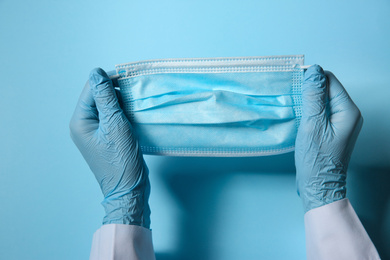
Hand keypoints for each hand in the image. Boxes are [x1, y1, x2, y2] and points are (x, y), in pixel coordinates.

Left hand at [69, 68, 150, 227]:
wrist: (129, 188)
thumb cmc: (121, 160)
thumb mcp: (115, 125)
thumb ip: (106, 97)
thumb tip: (96, 72)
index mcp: (80, 122)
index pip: (91, 90)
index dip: (109, 80)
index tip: (129, 76)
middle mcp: (83, 125)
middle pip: (98, 97)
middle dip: (116, 90)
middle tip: (135, 89)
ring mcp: (95, 132)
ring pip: (107, 107)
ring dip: (121, 101)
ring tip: (137, 100)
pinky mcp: (106, 137)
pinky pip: (112, 117)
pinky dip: (123, 112)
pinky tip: (134, 111)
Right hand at [295, 65, 362, 212]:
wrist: (318, 185)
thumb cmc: (316, 159)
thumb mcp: (312, 125)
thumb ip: (313, 97)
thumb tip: (314, 71)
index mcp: (348, 111)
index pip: (330, 81)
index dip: (312, 78)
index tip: (293, 80)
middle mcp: (349, 114)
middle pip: (328, 89)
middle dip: (310, 88)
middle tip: (291, 94)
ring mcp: (341, 122)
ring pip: (323, 100)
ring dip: (308, 99)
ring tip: (293, 104)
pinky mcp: (332, 129)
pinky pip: (321, 111)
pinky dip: (309, 109)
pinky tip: (299, 113)